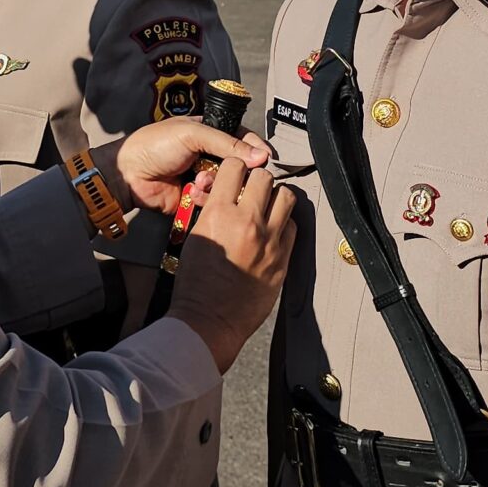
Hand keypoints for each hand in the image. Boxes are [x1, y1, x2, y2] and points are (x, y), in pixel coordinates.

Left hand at [95, 122, 270, 214]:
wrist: (129, 174)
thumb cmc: (156, 145)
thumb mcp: (192, 134)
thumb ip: (227, 142)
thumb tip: (262, 155)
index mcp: (210, 134)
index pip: (243, 139)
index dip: (256, 148)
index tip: (267, 158)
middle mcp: (211, 156)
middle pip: (241, 165)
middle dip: (237, 170)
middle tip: (228, 171)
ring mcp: (205, 178)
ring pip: (230, 185)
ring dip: (218, 183)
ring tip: (199, 180)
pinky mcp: (198, 198)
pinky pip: (216, 201)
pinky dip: (207, 197)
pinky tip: (192, 192)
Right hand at [165, 155, 296, 371]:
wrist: (208, 320)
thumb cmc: (194, 284)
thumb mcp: (195, 237)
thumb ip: (211, 212)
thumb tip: (219, 196)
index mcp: (220, 213)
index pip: (234, 167)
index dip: (233, 168)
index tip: (233, 176)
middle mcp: (248, 222)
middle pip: (264, 177)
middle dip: (256, 181)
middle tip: (251, 191)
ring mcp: (270, 241)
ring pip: (286, 197)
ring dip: (275, 198)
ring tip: (266, 208)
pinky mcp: (283, 259)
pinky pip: (293, 227)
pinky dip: (284, 224)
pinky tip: (273, 231)